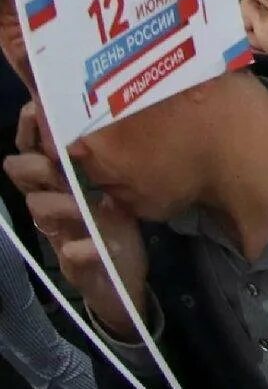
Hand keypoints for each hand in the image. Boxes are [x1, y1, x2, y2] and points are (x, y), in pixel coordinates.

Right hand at [3, 105, 149, 341]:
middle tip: (58, 157)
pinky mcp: (78, 267)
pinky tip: (90, 246)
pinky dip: (79, 250)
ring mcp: (61, 236)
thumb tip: (104, 110)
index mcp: (59, 185)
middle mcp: (53, 206)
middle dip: (36, 163)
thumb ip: (100, 156)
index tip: (39, 110)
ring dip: (59, 204)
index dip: (30, 130)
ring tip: (83, 203)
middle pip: (25, 175)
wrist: (121, 278)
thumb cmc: (113, 226)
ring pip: (40, 211)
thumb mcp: (112, 185)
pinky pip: (71, 257)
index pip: (30, 151)